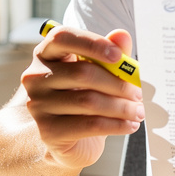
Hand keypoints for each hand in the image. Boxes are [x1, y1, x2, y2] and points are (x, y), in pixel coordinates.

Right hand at [21, 23, 144, 170]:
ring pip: (88, 101)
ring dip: (121, 107)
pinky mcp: (48, 131)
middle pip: (82, 73)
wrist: (71, 139)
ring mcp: (38, 105)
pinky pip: (89, 125)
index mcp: (46, 54)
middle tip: (139, 93)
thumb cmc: (85, 97)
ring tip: (138, 111)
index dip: (92, 43)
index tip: (118, 56)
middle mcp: (36, 77)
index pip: (62, 37)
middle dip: (118, 83)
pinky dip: (116, 125)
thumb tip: (121, 35)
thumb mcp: (100, 73)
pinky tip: (130, 125)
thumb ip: (111, 53)